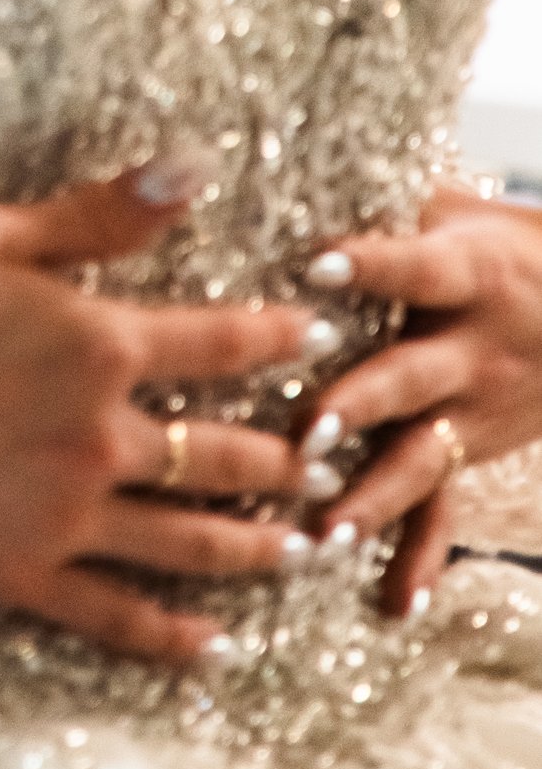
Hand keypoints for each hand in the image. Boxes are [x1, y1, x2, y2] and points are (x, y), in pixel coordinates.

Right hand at [0, 163, 320, 667]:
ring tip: (295, 552)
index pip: (220, 341)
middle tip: (322, 468)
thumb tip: (190, 171)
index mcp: (99, 348)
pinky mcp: (18, 571)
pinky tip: (211, 647)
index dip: (276, 338)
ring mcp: (65, 515)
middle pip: (221, 453)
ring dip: (252, 547)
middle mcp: (101, 439)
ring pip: (188, 541)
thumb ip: (96, 216)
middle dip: (282, 459)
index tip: (315, 338)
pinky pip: (114, 615)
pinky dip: (171, 635)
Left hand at [297, 184, 541, 591]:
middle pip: (410, 375)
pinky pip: (444, 509)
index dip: (371, 266)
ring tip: (328, 530)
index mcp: (466, 273)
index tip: (317, 266)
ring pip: (419, 455)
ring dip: (373, 495)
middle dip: (360, 404)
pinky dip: (420, 558)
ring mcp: (473, 409)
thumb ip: (382, 202)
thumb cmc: (495, 243)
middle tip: (310, 430)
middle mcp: (471, 347)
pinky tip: (393, 604)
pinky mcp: (468, 452)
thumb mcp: (456, 209)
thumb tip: (272, 164)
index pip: (415, 267)